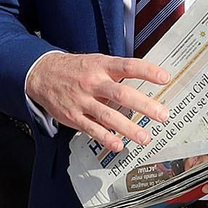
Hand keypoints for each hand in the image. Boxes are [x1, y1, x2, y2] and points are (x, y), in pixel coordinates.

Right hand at [24, 52, 169, 151]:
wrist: (42, 74)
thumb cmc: (75, 69)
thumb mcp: (96, 62)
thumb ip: (117, 72)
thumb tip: (145, 80)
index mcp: (101, 66)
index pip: (128, 66)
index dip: (147, 71)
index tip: (165, 78)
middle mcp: (93, 83)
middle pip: (121, 94)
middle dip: (144, 105)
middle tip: (162, 115)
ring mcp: (82, 100)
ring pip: (108, 116)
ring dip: (129, 128)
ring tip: (145, 137)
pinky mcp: (73, 116)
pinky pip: (92, 129)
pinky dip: (106, 138)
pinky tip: (119, 145)